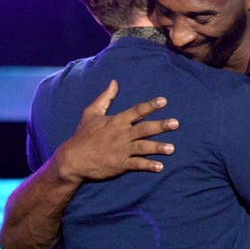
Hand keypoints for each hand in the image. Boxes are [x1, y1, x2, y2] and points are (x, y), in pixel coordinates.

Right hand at [53, 79, 178, 182]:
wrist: (73, 159)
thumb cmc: (83, 135)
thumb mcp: (91, 113)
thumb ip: (105, 97)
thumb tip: (114, 82)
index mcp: (116, 121)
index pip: (136, 111)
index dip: (150, 105)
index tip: (164, 101)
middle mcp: (121, 135)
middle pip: (144, 129)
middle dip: (161, 126)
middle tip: (176, 123)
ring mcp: (121, 150)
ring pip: (143, 147)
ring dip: (158, 148)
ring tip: (172, 148)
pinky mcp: (120, 165)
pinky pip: (136, 165)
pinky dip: (148, 166)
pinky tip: (159, 166)